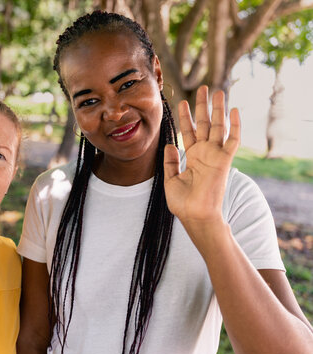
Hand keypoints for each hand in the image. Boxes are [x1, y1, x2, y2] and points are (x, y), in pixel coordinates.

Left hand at [163, 86, 239, 225]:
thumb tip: (169, 144)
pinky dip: (235, 125)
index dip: (185, 117)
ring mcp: (215, 155)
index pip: (188, 131)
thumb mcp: (171, 179)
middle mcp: (204, 153)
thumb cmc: (183, 203)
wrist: (195, 216)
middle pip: (205, 124)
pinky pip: (232, 140)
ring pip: (218, 126)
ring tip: (217, 91)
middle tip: (203, 88)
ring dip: (218, 109)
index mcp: (192, 156)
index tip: (181, 103)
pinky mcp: (224, 161)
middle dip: (203, 106)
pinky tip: (235, 110)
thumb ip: (170, 162)